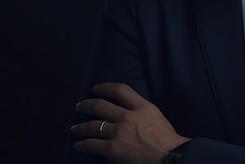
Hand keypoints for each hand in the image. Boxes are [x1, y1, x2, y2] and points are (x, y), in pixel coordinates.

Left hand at [71, 82, 188, 163]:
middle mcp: (128, 116)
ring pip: (93, 126)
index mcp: (142, 107)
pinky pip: (92, 144)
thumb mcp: (157, 117)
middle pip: (101, 106)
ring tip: (75, 128)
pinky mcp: (112, 148)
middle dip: (87, 105)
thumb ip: (143, 112)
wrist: (169, 155)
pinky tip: (79, 145)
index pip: (120, 90)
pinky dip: (83, 144)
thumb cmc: (167, 139)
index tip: (96, 88)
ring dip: (81, 127)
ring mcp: (119, 132)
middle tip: (80, 106)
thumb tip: (132, 113)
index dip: (105, 87)